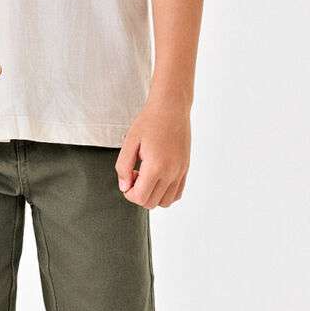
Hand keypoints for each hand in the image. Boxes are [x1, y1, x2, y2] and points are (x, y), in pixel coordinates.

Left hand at [114, 93, 190, 208]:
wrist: (171, 107)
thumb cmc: (149, 121)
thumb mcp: (130, 141)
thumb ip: (123, 166)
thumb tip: (124, 187)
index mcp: (156, 166)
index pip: (140, 198)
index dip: (128, 192)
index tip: (128, 175)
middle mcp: (171, 172)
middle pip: (151, 203)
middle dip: (138, 193)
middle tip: (135, 173)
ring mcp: (181, 172)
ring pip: (165, 202)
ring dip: (152, 195)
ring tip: (146, 174)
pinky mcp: (185, 169)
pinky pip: (176, 194)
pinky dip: (165, 193)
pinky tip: (157, 176)